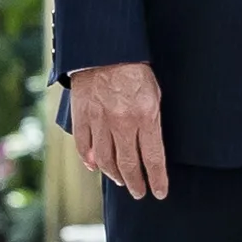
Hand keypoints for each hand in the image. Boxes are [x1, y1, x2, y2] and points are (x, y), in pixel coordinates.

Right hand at [65, 61, 168, 201]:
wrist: (105, 48)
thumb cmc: (136, 69)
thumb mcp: (155, 93)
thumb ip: (153, 121)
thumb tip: (151, 149)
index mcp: (145, 115)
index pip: (154, 158)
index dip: (157, 179)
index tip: (159, 192)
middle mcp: (122, 122)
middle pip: (129, 164)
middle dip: (136, 183)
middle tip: (140, 193)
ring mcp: (99, 120)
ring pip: (105, 160)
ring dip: (114, 175)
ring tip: (122, 181)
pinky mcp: (82, 116)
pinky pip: (83, 146)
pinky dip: (89, 160)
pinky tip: (95, 167)